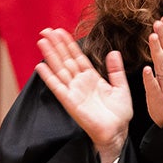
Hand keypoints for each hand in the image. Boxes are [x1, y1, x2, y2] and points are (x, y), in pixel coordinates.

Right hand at [35, 27, 130, 162]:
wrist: (117, 132)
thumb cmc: (119, 113)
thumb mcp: (121, 87)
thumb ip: (116, 70)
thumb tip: (113, 52)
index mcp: (92, 78)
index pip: (77, 57)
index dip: (69, 44)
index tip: (60, 31)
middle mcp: (80, 83)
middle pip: (65, 60)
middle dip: (56, 45)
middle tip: (46, 30)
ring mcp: (74, 92)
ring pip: (60, 70)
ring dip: (50, 56)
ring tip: (41, 42)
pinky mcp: (71, 103)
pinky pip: (58, 87)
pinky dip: (49, 77)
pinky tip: (40, 66)